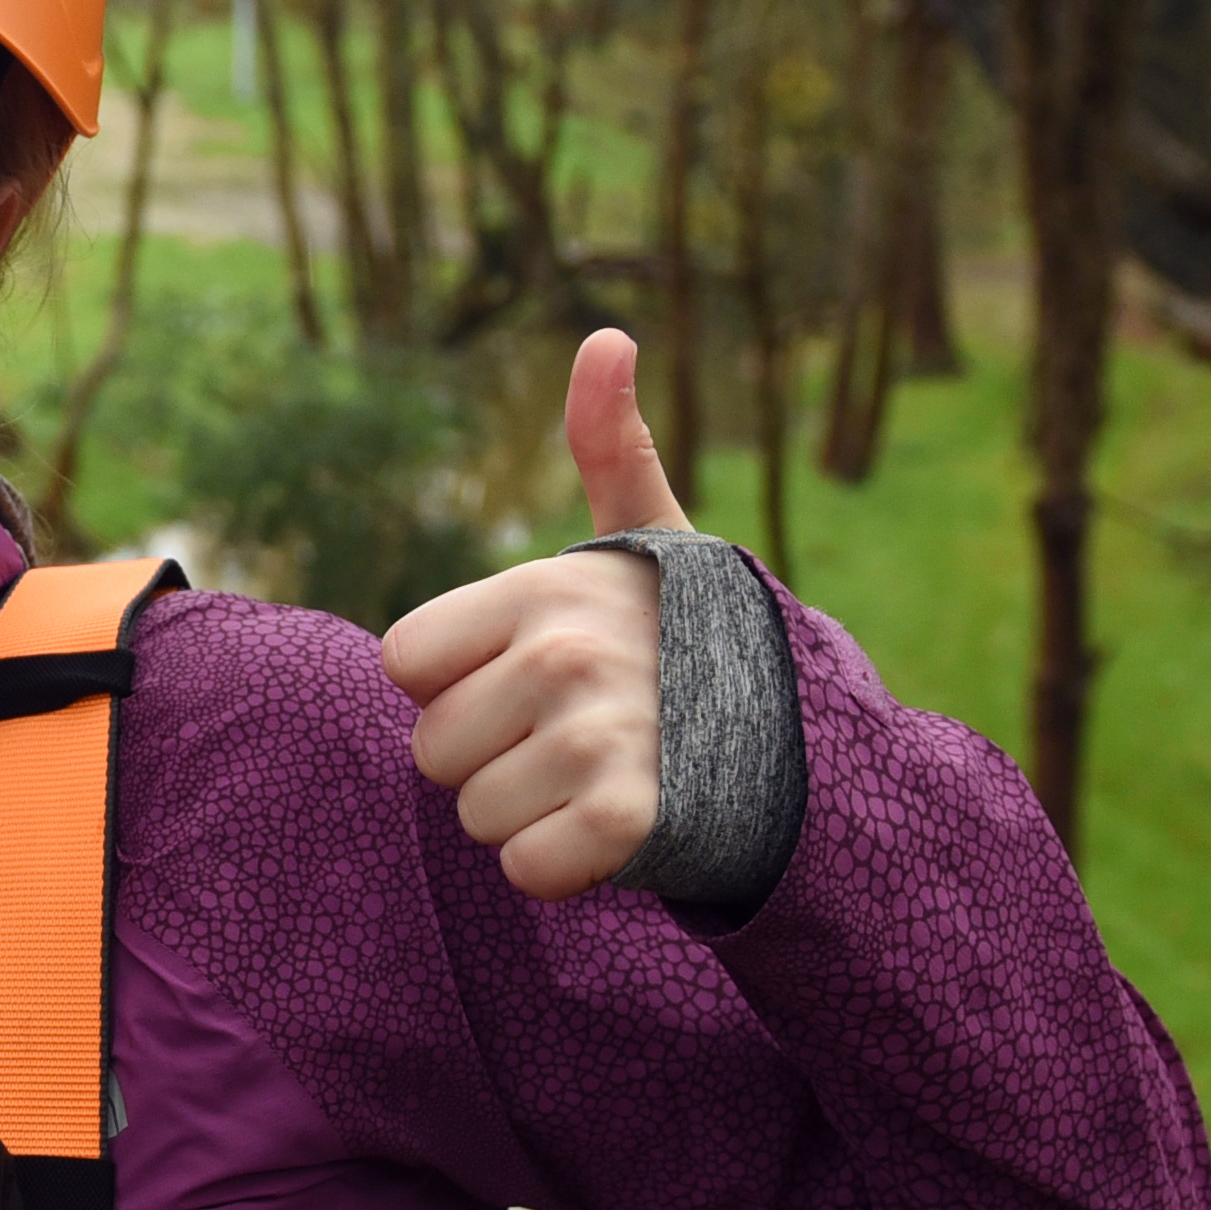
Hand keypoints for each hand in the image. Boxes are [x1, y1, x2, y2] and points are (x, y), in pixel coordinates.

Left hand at [381, 325, 689, 897]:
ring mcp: (595, 737)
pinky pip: (526, 871)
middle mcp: (562, 655)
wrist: (804, 743)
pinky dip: (564, 870)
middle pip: (433, 751)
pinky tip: (617, 830)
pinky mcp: (625, 822)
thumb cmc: (692, 640)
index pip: (405, 663)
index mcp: (544, 589)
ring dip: (531, 816)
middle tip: (576, 735)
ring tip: (603, 777)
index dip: (459, 682)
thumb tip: (608, 338)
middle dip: (494, 758)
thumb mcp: (650, 537)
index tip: (531, 676)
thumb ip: (610, 444)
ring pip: (476, 817)